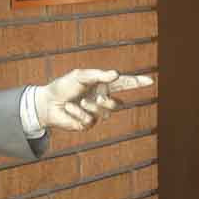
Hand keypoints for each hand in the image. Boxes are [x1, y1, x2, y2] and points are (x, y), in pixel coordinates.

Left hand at [34, 68, 153, 131]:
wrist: (48, 102)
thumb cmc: (63, 86)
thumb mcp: (80, 76)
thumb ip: (98, 75)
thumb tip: (116, 74)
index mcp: (103, 85)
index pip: (124, 84)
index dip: (137, 83)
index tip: (150, 80)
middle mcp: (102, 99)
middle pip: (117, 104)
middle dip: (107, 101)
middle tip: (97, 98)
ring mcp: (96, 113)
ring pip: (105, 113)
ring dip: (91, 107)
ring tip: (79, 102)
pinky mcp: (87, 124)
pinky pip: (89, 120)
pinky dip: (78, 113)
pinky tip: (69, 109)